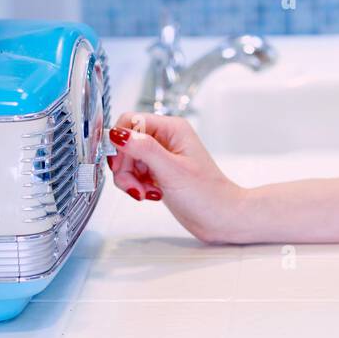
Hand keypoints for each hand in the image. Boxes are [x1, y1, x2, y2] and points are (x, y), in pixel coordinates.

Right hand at [106, 111, 246, 243]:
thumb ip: (144, 149)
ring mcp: (161, 156)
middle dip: (124, 167)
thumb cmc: (207, 194)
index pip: (131, 120)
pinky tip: (150, 194)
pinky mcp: (158, 172)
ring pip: (127, 161)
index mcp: (172, 128)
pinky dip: (136, 186)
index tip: (120, 164)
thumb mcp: (172, 170)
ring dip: (130, 180)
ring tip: (146, 193)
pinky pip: (133, 174)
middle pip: (125, 143)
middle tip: (136, 186)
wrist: (220, 217)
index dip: (120, 142)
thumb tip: (118, 134)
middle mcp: (165, 138)